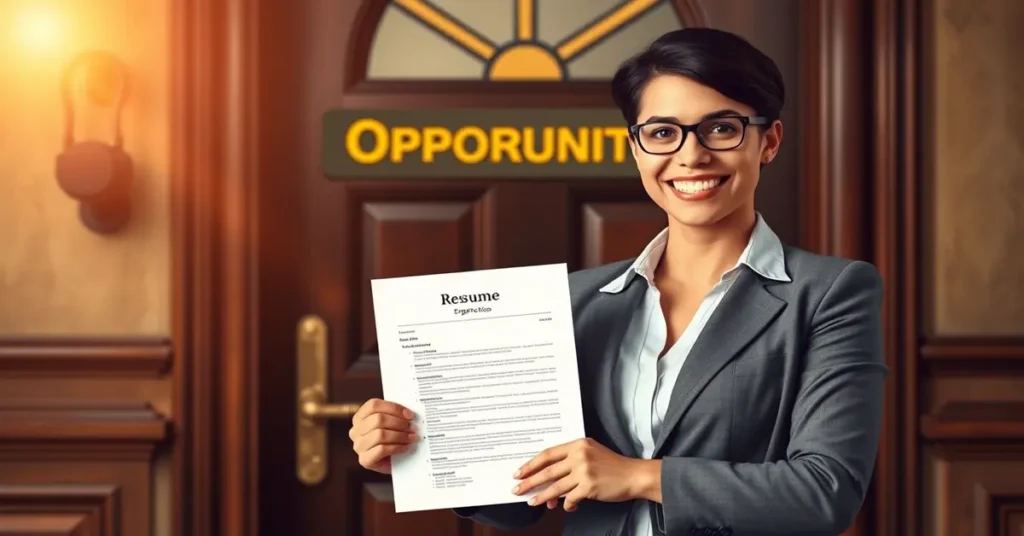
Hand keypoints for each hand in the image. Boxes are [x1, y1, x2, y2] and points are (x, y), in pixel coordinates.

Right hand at [349, 398, 417, 473]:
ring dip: (400, 435)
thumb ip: (396, 415)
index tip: (409, 415)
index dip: (393, 408)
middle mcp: (355, 431)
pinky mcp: (364, 460)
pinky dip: (397, 447)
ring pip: (380, 434)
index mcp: (360, 417)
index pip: (373, 405)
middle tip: (413, 428)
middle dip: (399, 423)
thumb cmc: (392, 441)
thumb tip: (408, 413)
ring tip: (412, 438)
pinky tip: (405, 447)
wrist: (393, 464)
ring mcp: (358, 446)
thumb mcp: (392, 424)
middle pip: (378, 419)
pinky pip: (382, 449)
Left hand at [511, 438, 639, 511]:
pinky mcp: (590, 486)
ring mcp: (584, 471)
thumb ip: (571, 462)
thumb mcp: (591, 454)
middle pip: (547, 471)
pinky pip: (570, 499)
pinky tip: (567, 507)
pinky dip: (567, 505)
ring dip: (541, 496)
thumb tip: (549, 480)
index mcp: (578, 444)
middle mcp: (579, 455)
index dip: (531, 464)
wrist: (634, 475)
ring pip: (555, 487)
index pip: (548, 454)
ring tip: (532, 502)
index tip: (519, 472)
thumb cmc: (613, 466)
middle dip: (530, 481)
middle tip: (517, 489)